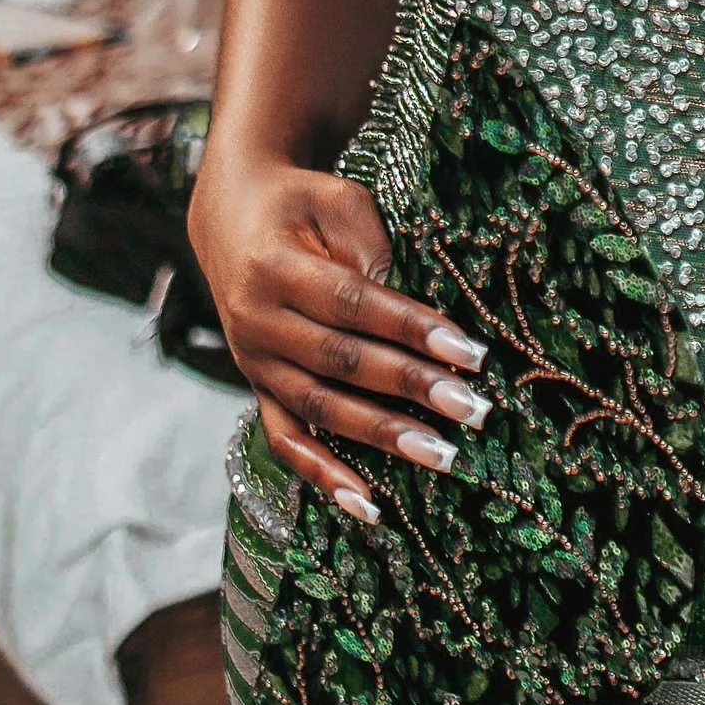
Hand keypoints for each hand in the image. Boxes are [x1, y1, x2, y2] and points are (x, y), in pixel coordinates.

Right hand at [188, 152, 490, 525]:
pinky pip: (286, 438)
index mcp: (274, 267)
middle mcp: (257, 322)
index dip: (410, 328)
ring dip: (382, 436)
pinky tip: (367, 504)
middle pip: (342, 362)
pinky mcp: (257, 387)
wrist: (232, 217)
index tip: (469, 350)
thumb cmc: (301, 204)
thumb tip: (406, 306)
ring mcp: (253, 361)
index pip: (352, 303)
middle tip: (471, 407)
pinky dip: (322, 475)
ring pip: (319, 408)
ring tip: (442, 453)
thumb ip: (367, 245)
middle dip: (411, 388)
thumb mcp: (336, 200)